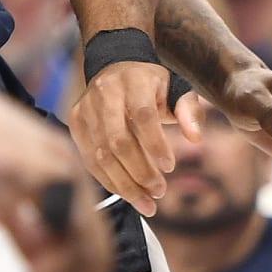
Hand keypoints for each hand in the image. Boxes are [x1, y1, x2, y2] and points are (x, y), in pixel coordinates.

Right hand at [68, 55, 176, 216]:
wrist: (116, 68)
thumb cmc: (152, 85)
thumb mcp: (177, 89)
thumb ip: (190, 111)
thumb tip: (195, 138)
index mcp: (133, 81)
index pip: (143, 116)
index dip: (155, 144)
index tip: (170, 168)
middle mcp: (105, 93)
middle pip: (118, 141)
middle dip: (140, 172)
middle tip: (159, 192)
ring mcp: (86, 109)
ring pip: (100, 155)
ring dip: (124, 184)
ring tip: (146, 203)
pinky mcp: (75, 123)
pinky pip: (89, 159)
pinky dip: (109, 181)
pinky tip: (127, 194)